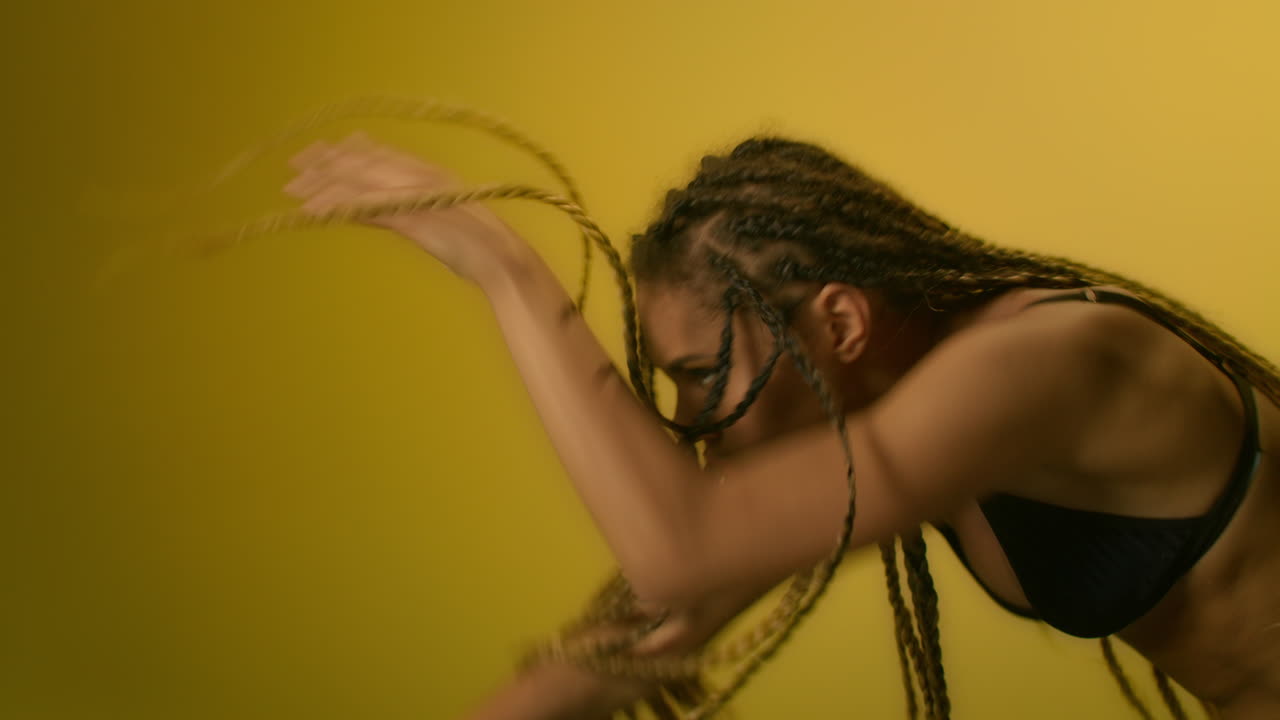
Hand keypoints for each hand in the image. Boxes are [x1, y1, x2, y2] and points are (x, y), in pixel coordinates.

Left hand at [284, 131, 527, 285]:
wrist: (503, 259)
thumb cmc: (478, 246)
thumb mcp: (441, 221)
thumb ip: (411, 210)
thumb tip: (383, 210)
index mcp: (429, 173)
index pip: (380, 155)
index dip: (349, 151)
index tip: (324, 150)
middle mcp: (417, 176)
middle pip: (362, 164)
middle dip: (327, 162)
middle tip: (295, 163)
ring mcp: (413, 195)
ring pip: (357, 182)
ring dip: (322, 184)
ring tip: (293, 188)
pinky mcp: (409, 217)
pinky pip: (364, 207)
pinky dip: (336, 206)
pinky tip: (312, 211)